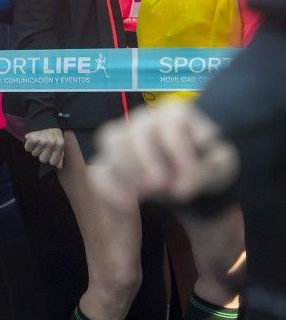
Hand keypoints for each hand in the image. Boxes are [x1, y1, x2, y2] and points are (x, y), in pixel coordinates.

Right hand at [24, 126, 66, 168]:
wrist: (46, 119)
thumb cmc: (54, 134)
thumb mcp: (60, 144)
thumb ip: (60, 155)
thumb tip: (59, 166)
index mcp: (60, 145)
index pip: (52, 162)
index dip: (49, 159)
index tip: (49, 154)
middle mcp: (51, 142)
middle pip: (42, 159)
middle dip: (41, 154)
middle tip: (43, 147)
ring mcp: (42, 140)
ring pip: (34, 154)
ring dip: (35, 149)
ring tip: (38, 141)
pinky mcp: (33, 137)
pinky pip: (28, 148)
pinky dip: (28, 145)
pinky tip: (32, 140)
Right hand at [90, 101, 237, 210]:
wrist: (197, 171)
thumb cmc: (209, 161)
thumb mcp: (220, 166)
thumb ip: (203, 173)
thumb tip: (178, 188)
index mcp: (175, 115)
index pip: (170, 123)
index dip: (177, 149)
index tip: (189, 173)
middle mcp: (145, 121)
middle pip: (132, 131)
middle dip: (142, 159)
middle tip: (159, 184)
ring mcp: (126, 139)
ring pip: (111, 144)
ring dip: (125, 171)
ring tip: (145, 194)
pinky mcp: (114, 162)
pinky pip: (100, 171)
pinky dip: (109, 188)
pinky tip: (127, 205)